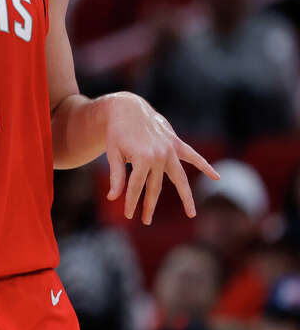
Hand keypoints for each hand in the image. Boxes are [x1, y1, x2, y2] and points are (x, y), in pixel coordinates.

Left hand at [103, 93, 218, 224]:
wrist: (128, 108)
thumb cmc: (117, 132)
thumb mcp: (113, 153)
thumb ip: (116, 176)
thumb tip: (113, 198)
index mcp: (142, 159)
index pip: (136, 187)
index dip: (131, 202)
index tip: (128, 215)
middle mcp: (159, 156)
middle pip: (155, 187)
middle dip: (149, 205)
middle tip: (145, 221)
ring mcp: (170, 150)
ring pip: (180, 178)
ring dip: (186, 197)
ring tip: (192, 213)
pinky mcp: (176, 143)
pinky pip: (193, 156)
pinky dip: (205, 166)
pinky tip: (216, 177)